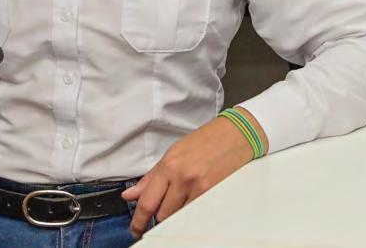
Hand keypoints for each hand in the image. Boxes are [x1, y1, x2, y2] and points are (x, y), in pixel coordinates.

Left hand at [121, 108, 265, 237]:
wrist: (234, 135)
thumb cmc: (204, 141)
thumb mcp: (172, 154)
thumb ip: (150, 178)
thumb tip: (130, 195)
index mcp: (168, 166)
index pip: (147, 202)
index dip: (138, 221)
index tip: (135, 229)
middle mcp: (182, 179)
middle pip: (162, 214)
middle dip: (159, 216)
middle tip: (163, 210)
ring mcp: (199, 188)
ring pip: (179, 216)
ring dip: (176, 213)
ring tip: (182, 200)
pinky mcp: (213, 194)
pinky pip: (195, 213)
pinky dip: (191, 212)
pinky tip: (194, 201)